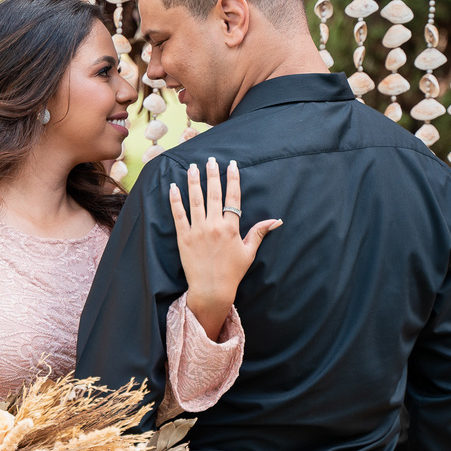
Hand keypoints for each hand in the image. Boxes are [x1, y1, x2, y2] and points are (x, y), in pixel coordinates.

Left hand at [169, 158, 281, 338]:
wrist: (211, 290)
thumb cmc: (232, 273)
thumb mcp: (249, 252)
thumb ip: (259, 232)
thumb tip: (277, 221)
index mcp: (231, 228)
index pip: (233, 198)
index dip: (233, 179)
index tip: (232, 165)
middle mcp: (214, 226)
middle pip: (214, 194)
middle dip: (212, 175)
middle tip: (210, 160)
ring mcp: (198, 231)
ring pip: (195, 200)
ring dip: (194, 182)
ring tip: (192, 167)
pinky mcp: (184, 238)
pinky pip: (178, 215)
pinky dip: (175, 200)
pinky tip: (173, 187)